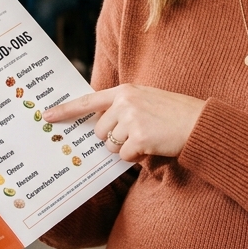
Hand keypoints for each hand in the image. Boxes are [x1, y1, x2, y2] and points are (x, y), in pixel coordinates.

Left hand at [43, 84, 205, 161]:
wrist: (200, 123)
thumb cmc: (174, 114)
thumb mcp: (146, 100)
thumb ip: (122, 107)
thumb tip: (100, 128)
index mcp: (124, 91)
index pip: (88, 101)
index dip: (65, 110)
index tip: (47, 115)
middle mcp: (125, 102)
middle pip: (100, 131)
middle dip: (113, 138)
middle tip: (137, 134)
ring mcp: (131, 119)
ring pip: (111, 145)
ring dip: (126, 148)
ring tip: (148, 137)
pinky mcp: (139, 137)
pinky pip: (125, 156)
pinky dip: (137, 157)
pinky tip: (152, 146)